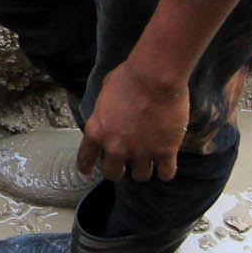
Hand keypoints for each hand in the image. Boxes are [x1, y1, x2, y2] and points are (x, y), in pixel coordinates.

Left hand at [77, 59, 190, 182]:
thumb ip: (105, 109)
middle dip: (118, 170)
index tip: (87, 170)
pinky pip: (166, 174)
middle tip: (124, 164)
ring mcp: (141, 151)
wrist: (156, 76)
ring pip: (140, 176)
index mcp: (97, 131)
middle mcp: (116, 147)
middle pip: (112, 174)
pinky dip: (166, 171)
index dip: (86, 166)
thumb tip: (109, 110)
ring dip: (143, 169)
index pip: (85, 159)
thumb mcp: (106, 92)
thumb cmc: (130, 77)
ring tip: (148, 161)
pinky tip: (166, 164)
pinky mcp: (165, 152)